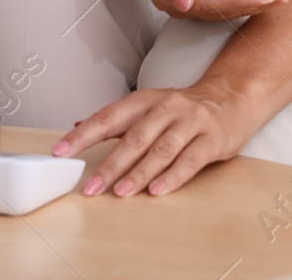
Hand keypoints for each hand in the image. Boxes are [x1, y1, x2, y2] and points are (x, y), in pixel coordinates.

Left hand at [51, 82, 259, 196]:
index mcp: (143, 101)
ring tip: (120, 192)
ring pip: (160, 150)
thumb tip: (78, 124)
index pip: (107, 117)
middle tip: (90, 187)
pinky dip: (172, 177)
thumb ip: (115, 120)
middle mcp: (165, 108)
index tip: (61, 152)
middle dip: (109, 165)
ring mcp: (189, 123)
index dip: (82, 135)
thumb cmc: (183, 109)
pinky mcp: (211, 139)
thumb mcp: (147, 107)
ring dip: (138, 173)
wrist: (230, 99)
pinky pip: (190, 160)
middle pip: (133, 138)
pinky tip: (156, 191)